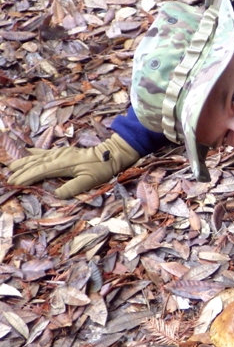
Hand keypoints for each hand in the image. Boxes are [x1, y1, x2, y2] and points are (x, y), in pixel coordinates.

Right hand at [7, 133, 139, 198]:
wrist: (111, 154)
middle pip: (34, 164)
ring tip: (10, 168)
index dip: (27, 177)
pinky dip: (32, 153)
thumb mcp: (90, 181)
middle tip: (8, 179)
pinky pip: (44, 151)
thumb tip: (56, 194)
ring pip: (36, 157)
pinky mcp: (62, 151)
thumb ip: (73, 188)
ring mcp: (59, 152)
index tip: (14, 183)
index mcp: (62, 164)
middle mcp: (58, 156)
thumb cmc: (101, 168)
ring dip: (23, 162)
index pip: (40, 171)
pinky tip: (25, 152)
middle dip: (20, 172)